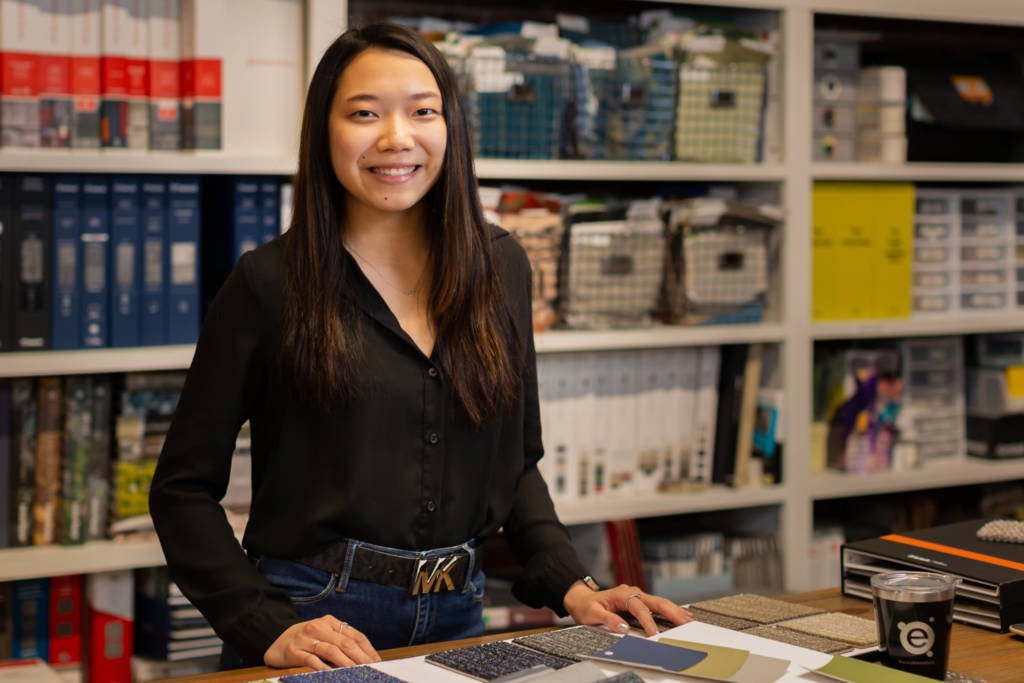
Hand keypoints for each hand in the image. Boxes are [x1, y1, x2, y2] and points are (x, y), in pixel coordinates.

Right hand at [264, 615, 380, 669]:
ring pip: (331, 650)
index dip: (368, 650)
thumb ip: (342, 641)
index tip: (378, 662)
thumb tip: (365, 659)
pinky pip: (311, 660)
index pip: (355, 635)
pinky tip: (331, 674)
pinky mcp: (294, 651)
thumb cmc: (307, 640)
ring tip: (356, 673)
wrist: (276, 640)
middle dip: (361, 658)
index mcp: (330, 622)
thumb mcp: (325, 635)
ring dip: (346, 663)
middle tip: (371, 670)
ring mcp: (306, 638)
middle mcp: (319, 627)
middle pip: (346, 643)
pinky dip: (323, 667)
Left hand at [563, 582, 691, 636]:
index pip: (639, 608)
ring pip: (659, 602)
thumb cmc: (588, 606)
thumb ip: (608, 620)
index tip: (654, 633)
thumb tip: (623, 627)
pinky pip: (657, 605)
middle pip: (656, 601)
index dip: (647, 621)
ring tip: (688, 619)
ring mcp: (637, 596)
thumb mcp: (592, 613)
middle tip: (685, 622)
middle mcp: (632, 593)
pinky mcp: (640, 601)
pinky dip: (670, 609)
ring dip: (674, 610)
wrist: (583, 599)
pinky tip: (680, 615)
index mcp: (622, 595)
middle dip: (671, 612)